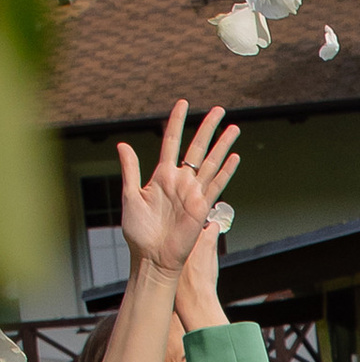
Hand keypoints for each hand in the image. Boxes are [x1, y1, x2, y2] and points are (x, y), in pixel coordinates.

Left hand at [118, 102, 240, 292]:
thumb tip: (123, 144)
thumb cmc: (138, 232)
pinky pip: (216, 185)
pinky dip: (226, 170)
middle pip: (197, 147)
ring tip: (234, 127)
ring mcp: (193, 193)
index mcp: (161, 175)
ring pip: (211, 162)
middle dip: (208, 127)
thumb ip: (131, 169)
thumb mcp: (130, 196)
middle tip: (219, 109)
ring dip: (223, 145)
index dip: (177, 121)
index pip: (171, 141)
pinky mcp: (202, 207)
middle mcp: (180, 181)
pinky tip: (235, 157)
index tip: (183, 103)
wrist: (152, 257)